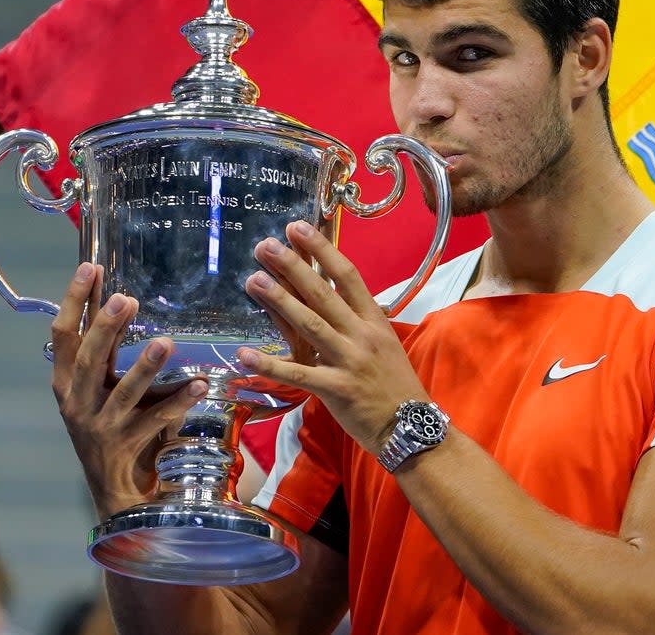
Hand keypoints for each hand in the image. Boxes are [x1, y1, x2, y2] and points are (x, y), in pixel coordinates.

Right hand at [50, 263, 207, 518]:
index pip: (63, 335)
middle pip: (89, 360)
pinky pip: (156, 420)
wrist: (115, 489)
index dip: (74, 301)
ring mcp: (101, 426)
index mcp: (66, 382)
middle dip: (107, 328)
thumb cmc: (112, 424)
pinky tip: (200, 384)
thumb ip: (109, 348)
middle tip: (128, 298)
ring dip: (145, 366)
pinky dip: (178, 401)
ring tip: (166, 342)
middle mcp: (77, 403)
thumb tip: (120, 296)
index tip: (89, 266)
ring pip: (124, 393)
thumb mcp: (102, 386)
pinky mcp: (126, 445)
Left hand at [238, 221, 428, 453]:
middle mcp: (362, 335)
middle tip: (266, 245)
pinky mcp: (335, 389)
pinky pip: (298, 374)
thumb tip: (333, 295)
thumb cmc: (394, 384)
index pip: (348, 276)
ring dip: (279, 301)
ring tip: (253, 279)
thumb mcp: (384, 343)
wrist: (410, 425)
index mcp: (374, 320)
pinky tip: (244, 354)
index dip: (322, 250)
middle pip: (324, 294)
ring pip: (310, 325)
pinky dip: (269, 364)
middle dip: (293, 267)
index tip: (298, 229)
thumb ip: (358, 320)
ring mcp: (348, 361)